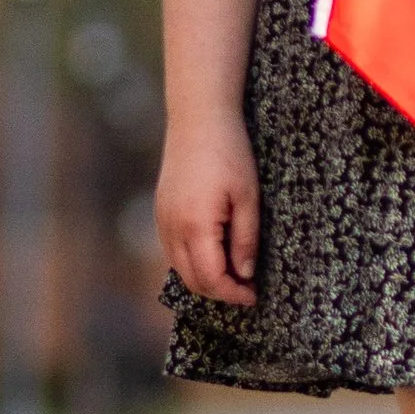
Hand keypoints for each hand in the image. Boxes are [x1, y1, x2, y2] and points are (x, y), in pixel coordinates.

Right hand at [154, 114, 260, 305]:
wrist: (198, 118)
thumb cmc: (229, 153)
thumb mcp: (248, 197)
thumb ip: (246, 239)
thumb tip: (245, 273)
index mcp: (195, 226)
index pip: (211, 278)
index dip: (233, 293)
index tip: (254, 295)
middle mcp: (171, 228)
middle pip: (192, 280)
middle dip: (220, 291)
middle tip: (247, 289)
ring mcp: (161, 220)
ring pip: (180, 268)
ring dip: (205, 278)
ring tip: (234, 273)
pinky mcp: (160, 211)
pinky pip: (173, 250)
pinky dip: (192, 262)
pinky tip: (214, 254)